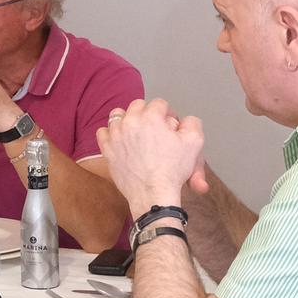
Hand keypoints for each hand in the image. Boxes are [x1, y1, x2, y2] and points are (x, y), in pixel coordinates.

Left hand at [96, 97, 203, 211]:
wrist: (154, 195)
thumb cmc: (173, 170)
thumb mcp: (194, 143)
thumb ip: (192, 124)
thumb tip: (183, 121)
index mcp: (151, 117)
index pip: (160, 103)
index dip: (168, 114)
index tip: (170, 126)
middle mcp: (130, 122)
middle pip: (138, 105)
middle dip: (148, 114)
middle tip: (156, 129)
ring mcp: (116, 135)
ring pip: (117, 115)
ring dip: (128, 120)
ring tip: (137, 132)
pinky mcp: (107, 149)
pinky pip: (103, 133)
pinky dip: (111, 134)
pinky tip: (121, 141)